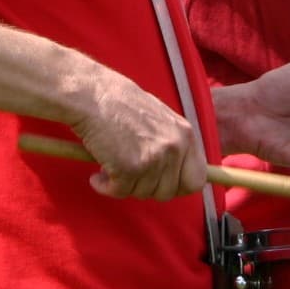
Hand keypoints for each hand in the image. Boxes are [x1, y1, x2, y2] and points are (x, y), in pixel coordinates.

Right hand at [67, 74, 208, 200]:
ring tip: (111, 165)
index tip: (161, 185)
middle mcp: (174, 147)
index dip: (178, 187)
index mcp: (185, 134)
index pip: (196, 179)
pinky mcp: (130, 168)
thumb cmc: (120, 103)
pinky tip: (98, 175)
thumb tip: (177, 173)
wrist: (93, 95)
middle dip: (146, 188)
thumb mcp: (160, 119)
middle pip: (168, 192)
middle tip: (130, 175)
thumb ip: (172, 144)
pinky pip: (120, 192)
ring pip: (143, 193)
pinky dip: (106, 187)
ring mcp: (154, 159)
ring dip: (124, 185)